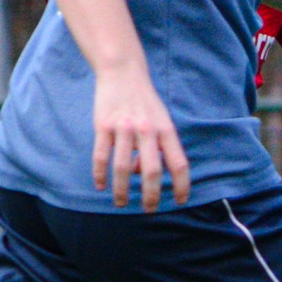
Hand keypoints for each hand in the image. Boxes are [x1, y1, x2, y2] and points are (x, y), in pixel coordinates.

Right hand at [93, 63, 190, 210]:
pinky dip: (100, 175)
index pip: (179, 163)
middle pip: (151, 171)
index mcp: (165, 130)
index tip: (180, 202)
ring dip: (122, 191)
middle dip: (151, 196)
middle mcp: (147, 130)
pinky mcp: (103, 126)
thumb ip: (156, 147)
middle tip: (149, 210)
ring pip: (123, 168)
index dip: (181, 185)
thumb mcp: (159, 120)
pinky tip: (101, 186)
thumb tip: (139, 174)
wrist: (122, 71)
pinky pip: (101, 156)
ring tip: (120, 204)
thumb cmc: (144, 102)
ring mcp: (124, 128)